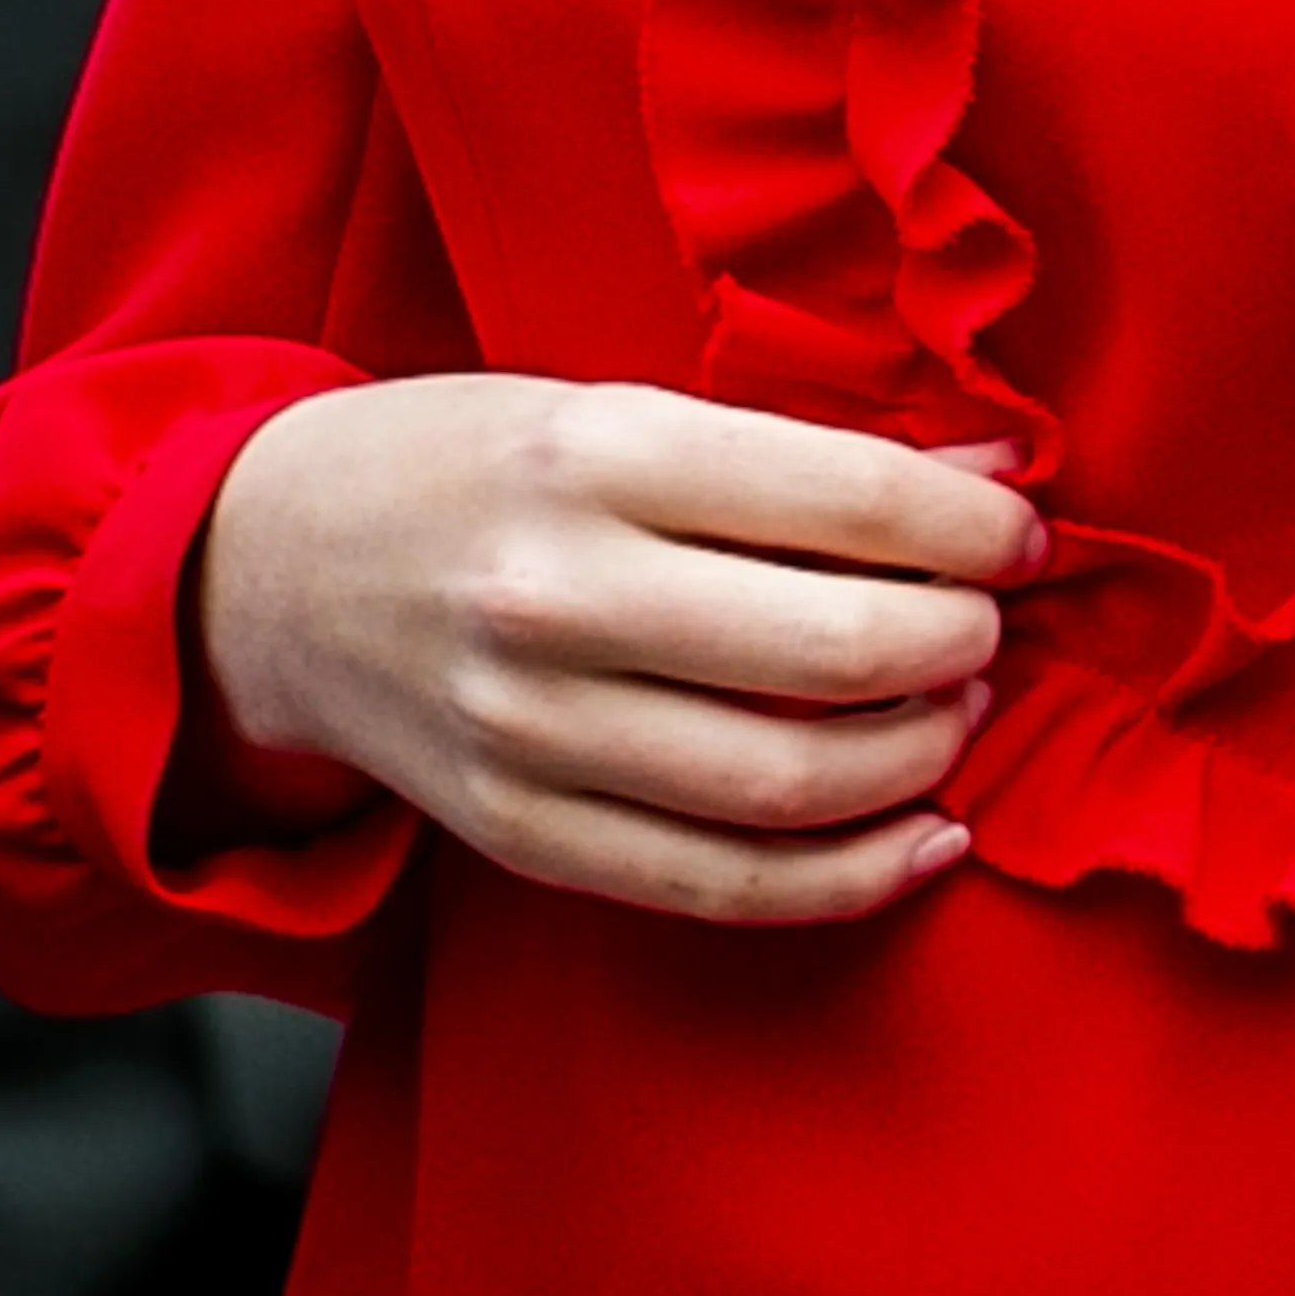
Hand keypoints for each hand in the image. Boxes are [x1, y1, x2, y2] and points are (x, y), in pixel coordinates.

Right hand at [197, 375, 1041, 924]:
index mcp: (596, 453)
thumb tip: (986, 488)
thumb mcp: (618, 410)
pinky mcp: (518, 833)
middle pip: (825, 650)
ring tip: (956, 717)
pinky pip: (714, 885)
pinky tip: (919, 837)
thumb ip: (790, 459)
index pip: (837, 497)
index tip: (1021, 538)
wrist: (273, 569)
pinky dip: (845, 875)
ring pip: (782, 783)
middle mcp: (559, 593)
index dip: (965, 529)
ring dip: (915, 759)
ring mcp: (531, 729)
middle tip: (989, 631)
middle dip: (954, 645)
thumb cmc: (474, 465)